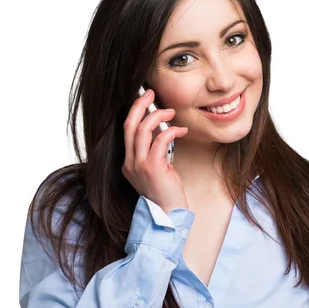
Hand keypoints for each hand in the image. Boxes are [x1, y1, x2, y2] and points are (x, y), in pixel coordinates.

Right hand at [122, 89, 188, 213]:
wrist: (168, 215)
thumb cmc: (166, 193)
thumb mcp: (157, 169)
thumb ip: (155, 151)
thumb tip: (162, 129)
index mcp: (128, 161)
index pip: (127, 129)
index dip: (135, 111)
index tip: (146, 98)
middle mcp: (129, 162)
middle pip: (129, 124)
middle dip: (140, 105)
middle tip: (151, 92)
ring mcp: (139, 165)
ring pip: (142, 130)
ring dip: (157, 115)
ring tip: (171, 112)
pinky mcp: (152, 168)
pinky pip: (160, 140)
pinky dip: (171, 131)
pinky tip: (182, 130)